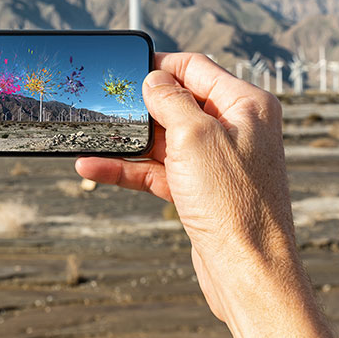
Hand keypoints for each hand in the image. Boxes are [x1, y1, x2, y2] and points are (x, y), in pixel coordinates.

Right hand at [76, 53, 335, 337]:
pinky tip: (93, 167)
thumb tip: (154, 79)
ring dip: (127, 140)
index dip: (160, 65)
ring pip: (163, 139)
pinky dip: (128, 168)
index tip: (126, 69)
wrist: (248, 272)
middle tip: (104, 103)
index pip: (196, 68)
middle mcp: (235, 128)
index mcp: (246, 104)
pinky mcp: (201, 189)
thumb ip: (170, 100)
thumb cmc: (233, 202)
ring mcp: (217, 160)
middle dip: (139, 105)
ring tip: (90, 137)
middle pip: (177, 103)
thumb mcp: (195, 136)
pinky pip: (158, 169)